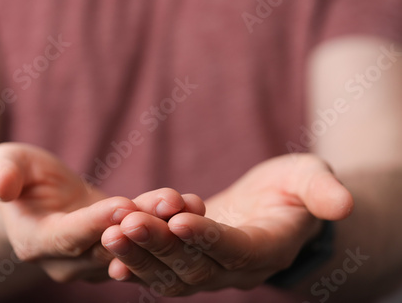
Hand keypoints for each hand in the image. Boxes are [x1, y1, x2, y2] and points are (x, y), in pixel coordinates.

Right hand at [0, 142, 203, 282]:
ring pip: (134, 246)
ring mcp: (95, 261)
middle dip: (141, 224)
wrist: (39, 199)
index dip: (95, 223)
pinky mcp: (118, 251)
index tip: (123, 206)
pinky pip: (144, 241)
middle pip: (109, 245)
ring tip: (189, 202)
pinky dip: (166, 224)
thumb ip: (1, 173)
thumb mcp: (5, 164)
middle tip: (172, 202)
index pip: (68, 237)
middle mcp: (67, 262)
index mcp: (37, 243)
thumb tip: (0, 185)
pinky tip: (192, 205)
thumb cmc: (20, 177)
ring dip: (162, 225)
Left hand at [101, 154, 353, 295]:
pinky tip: (109, 253)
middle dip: (160, 245)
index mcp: (267, 248)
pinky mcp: (188, 264)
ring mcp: (209, 271)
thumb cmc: (293, 189)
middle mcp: (235, 269)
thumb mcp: (311, 179)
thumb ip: (322, 191)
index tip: (179, 219)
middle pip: (194, 265)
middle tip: (127, 225)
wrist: (270, 207)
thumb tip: (344, 204)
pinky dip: (135, 265)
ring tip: (110, 234)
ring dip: (139, 256)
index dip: (209, 238)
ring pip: (170, 274)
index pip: (236, 249)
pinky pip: (159, 272)